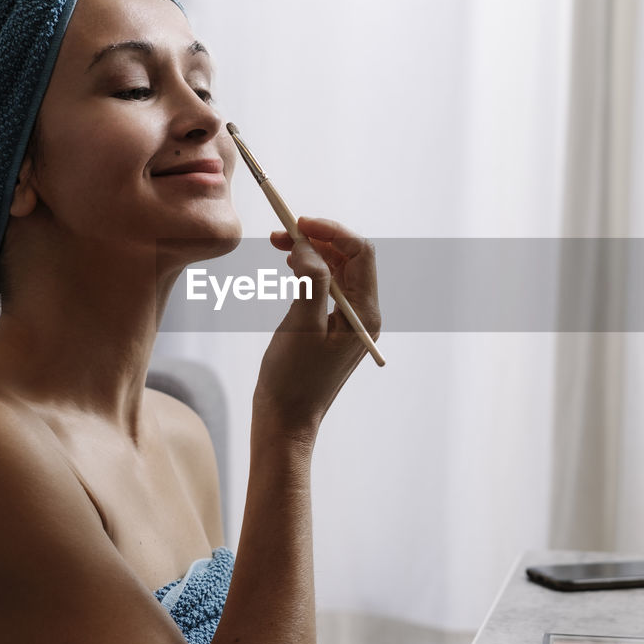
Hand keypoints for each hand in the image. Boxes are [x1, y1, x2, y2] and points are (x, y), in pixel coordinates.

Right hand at [252, 216, 380, 445]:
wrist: (285, 421)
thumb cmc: (293, 380)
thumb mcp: (301, 326)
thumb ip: (311, 281)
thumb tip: (308, 246)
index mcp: (365, 313)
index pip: (360, 254)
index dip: (332, 232)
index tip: (299, 222)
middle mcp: (362, 314)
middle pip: (348, 258)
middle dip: (317, 239)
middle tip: (282, 231)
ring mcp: (347, 321)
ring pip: (334, 270)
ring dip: (309, 252)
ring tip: (278, 244)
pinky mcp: (330, 326)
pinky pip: (324, 287)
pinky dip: (306, 271)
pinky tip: (287, 267)